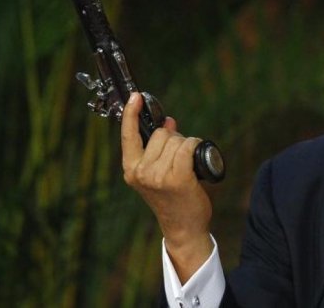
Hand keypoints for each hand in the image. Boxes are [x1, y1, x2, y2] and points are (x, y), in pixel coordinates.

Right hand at [121, 92, 212, 281]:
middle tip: (179, 160)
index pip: (128, 136)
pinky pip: (188, 146)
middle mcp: (141, 172)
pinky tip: (196, 161)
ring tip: (187, 166)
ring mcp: (157, 176)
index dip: (131, 114)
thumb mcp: (158, 174)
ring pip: (176, 139)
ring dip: (186, 145)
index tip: (135, 96)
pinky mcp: (176, 178)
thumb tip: (169, 122)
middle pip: (160, 133)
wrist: (184, 227)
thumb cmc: (174, 198)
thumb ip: (159, 149)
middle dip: (174, 139)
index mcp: (131, 170)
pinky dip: (195, 146)